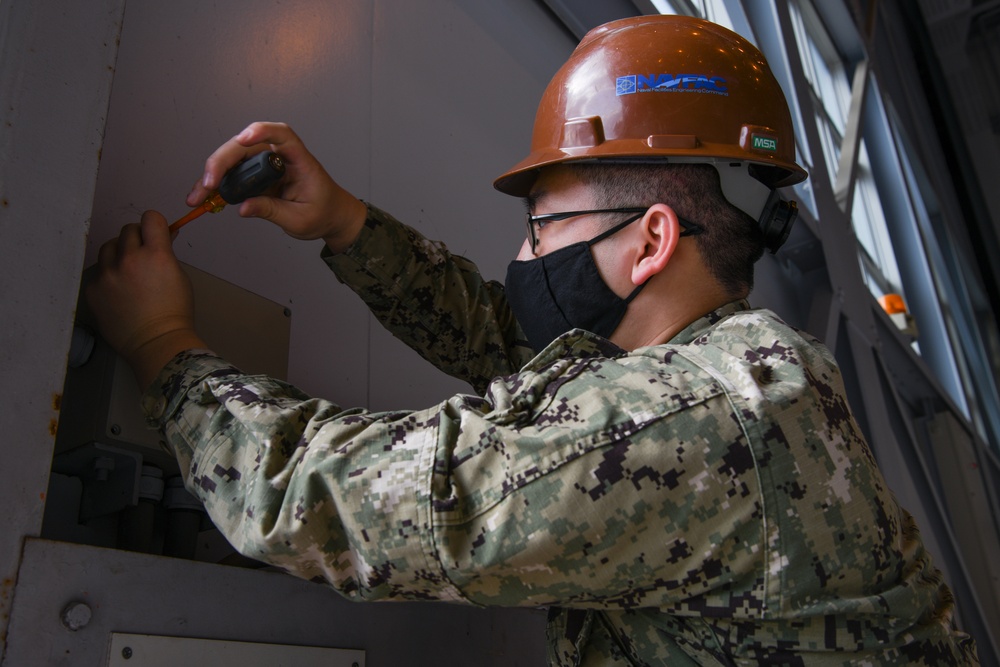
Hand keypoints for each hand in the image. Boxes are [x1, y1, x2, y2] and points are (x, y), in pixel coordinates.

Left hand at [86, 211, 206, 388]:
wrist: (156, 342)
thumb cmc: (175, 312)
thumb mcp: (180, 277)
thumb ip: (167, 254)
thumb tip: (164, 236)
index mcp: (156, 255)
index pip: (150, 218)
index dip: (154, 223)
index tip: (156, 232)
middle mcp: (129, 259)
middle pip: (128, 230)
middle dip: (138, 238)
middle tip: (144, 253)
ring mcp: (107, 275)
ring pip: (109, 247)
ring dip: (119, 252)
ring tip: (128, 270)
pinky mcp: (93, 289)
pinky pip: (99, 271)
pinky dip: (109, 276)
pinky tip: (119, 291)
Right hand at [188, 122, 366, 252]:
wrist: (331, 216)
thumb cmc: (323, 212)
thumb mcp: (300, 219)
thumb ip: (272, 211)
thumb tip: (244, 208)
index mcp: (300, 160)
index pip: (283, 135)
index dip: (262, 131)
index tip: (244, 138)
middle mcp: (280, 156)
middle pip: (247, 146)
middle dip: (223, 161)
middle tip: (209, 183)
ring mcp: (266, 164)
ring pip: (234, 157)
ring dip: (214, 173)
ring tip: (199, 195)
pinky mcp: (256, 175)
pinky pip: (234, 173)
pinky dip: (218, 183)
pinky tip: (204, 195)